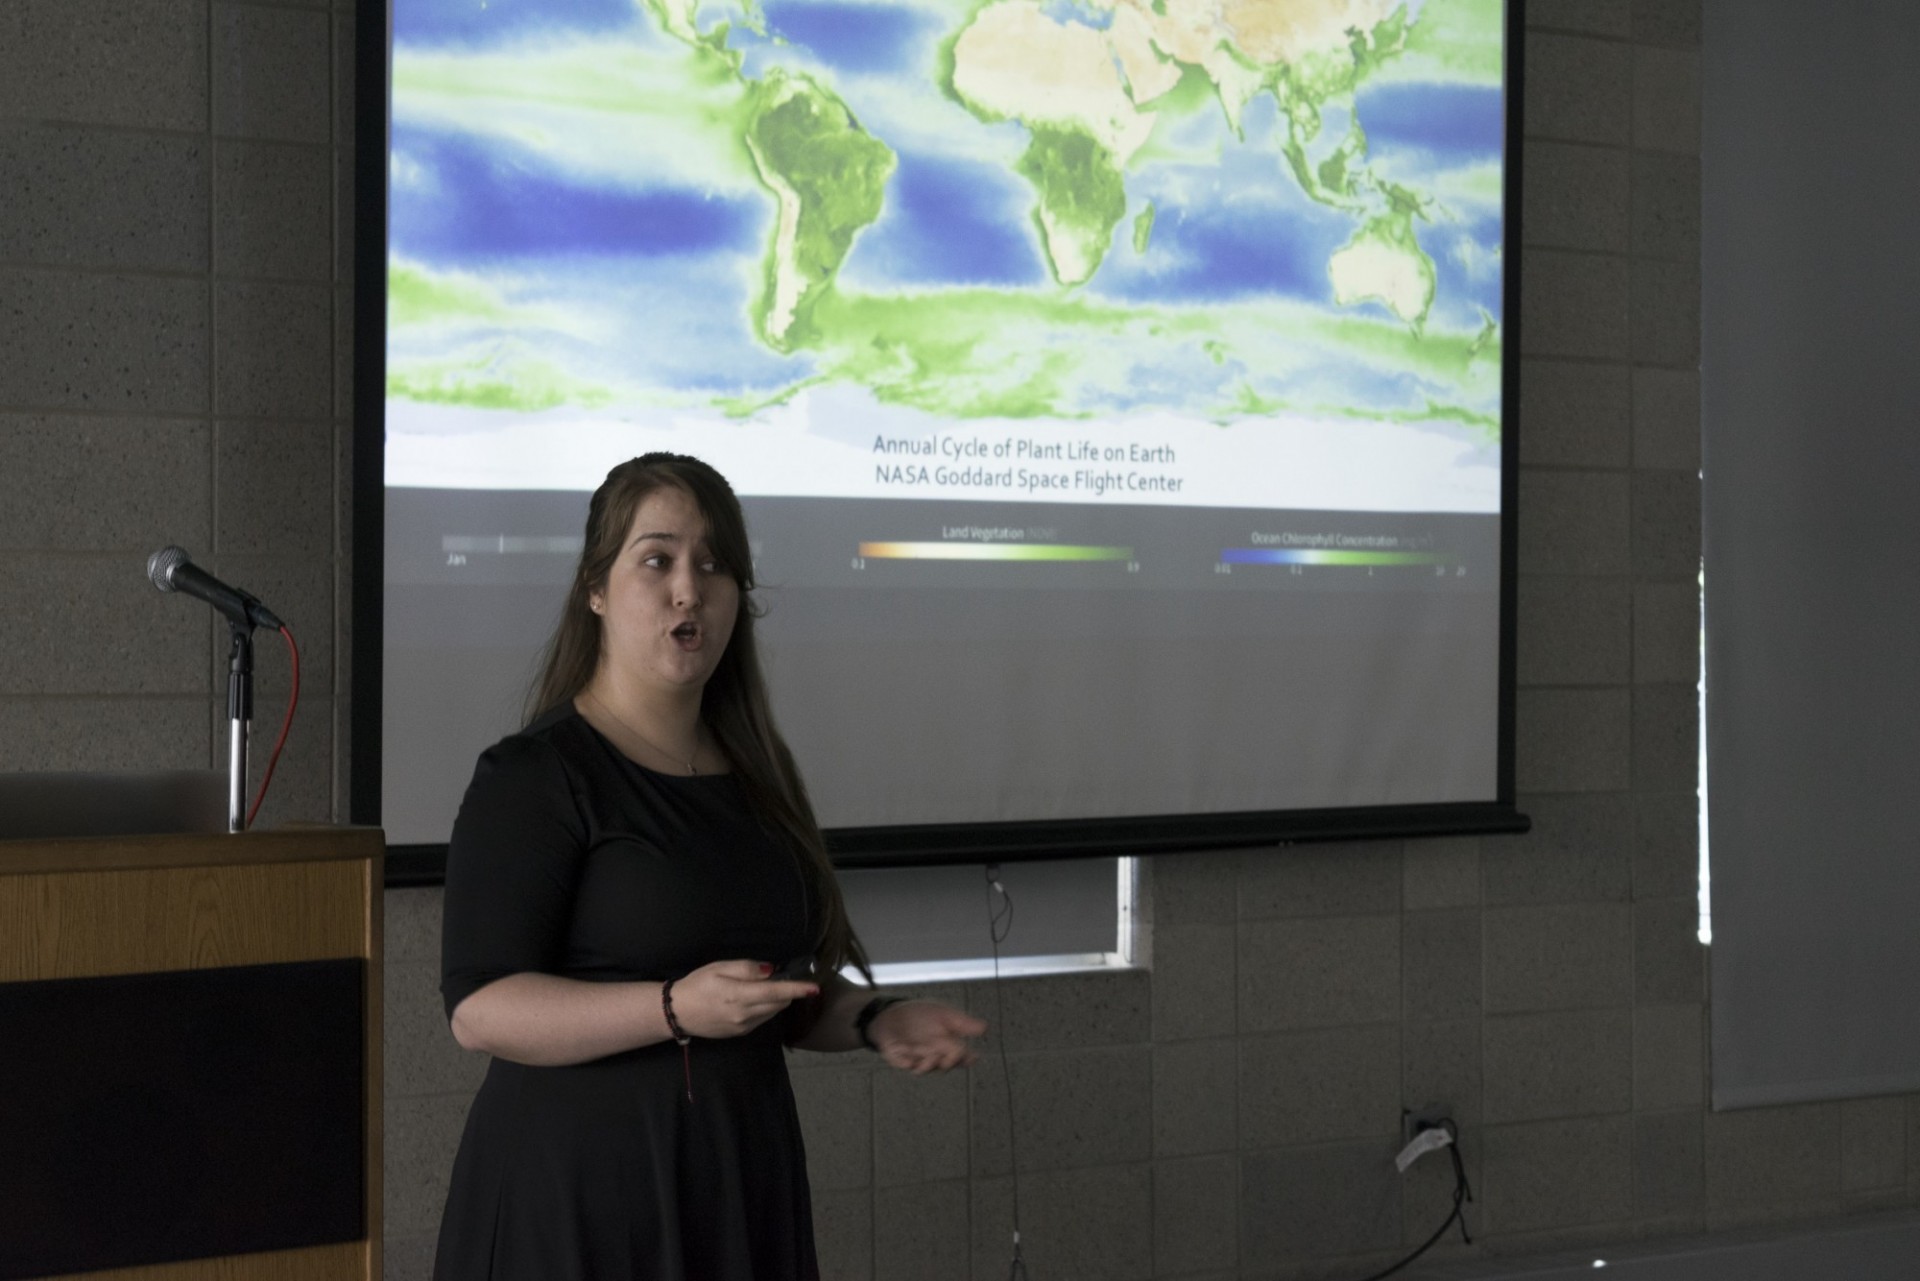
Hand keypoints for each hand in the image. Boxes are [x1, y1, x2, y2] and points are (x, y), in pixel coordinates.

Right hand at [669, 959, 818, 1039]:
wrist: (677, 1012)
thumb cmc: (698, 984)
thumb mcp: (719, 968)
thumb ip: (747, 968)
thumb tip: (771, 971)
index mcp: (740, 996)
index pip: (776, 993)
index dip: (798, 990)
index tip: (815, 988)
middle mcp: (745, 1015)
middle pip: (779, 1003)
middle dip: (786, 991)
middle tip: (780, 977)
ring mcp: (744, 1026)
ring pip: (772, 1012)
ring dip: (776, 1000)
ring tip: (762, 987)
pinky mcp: (741, 1033)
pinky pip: (762, 1019)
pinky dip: (765, 1008)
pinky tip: (752, 999)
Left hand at [868, 1000, 986, 1074]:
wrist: (893, 1015)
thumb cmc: (921, 1015)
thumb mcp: (943, 1014)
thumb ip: (962, 1022)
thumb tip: (985, 1027)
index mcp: (948, 1046)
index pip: (962, 1056)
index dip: (968, 1058)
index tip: (972, 1056)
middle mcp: (935, 1056)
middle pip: (946, 1065)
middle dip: (949, 1061)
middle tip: (949, 1055)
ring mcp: (918, 1060)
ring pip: (927, 1068)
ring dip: (929, 1063)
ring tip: (930, 1054)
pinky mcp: (901, 1061)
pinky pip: (905, 1064)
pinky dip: (906, 1061)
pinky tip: (906, 1055)